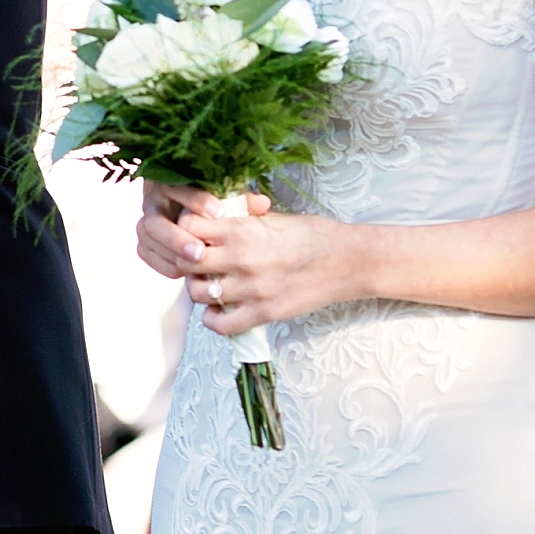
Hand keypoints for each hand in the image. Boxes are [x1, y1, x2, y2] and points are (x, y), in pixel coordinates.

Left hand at [136, 183, 356, 337]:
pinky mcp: (263, 314)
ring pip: (198, 293)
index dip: (185, 230)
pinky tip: (222, 308)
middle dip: (187, 260)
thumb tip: (216, 210)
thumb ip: (241, 216)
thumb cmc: (315, 234)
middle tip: (198, 260)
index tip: (193, 233)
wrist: (349, 261)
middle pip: (186, 262)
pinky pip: (219, 324)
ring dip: (199, 288)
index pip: (188, 228)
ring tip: (211, 283)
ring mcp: (251, 289)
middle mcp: (241, 259)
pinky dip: (214, 318)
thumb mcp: (274, 216)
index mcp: (242, 230)